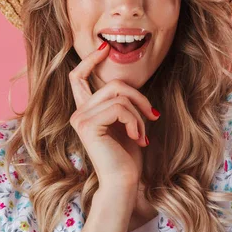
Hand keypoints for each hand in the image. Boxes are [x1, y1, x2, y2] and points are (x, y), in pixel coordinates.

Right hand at [69, 41, 159, 187]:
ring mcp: (80, 118)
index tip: (105, 49)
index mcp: (85, 110)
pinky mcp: (87, 124)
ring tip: (143, 133)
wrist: (124, 182)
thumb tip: (128, 84)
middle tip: (152, 115)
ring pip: (119, 94)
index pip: (78, 77)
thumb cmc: (127, 155)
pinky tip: (138, 138)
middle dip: (138, 96)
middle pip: (112, 84)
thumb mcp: (126, 122)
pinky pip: (119, 108)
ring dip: (139, 113)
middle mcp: (78, 112)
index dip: (90, 60)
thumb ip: (121, 102)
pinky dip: (135, 121)